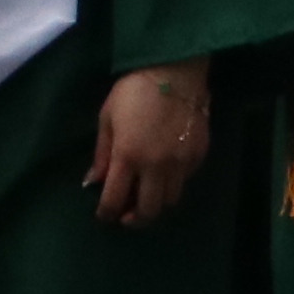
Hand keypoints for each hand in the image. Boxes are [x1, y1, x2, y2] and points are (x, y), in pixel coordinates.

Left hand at [88, 57, 209, 227]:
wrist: (174, 74)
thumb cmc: (132, 93)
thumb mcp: (107, 119)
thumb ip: (102, 154)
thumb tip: (94, 181)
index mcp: (128, 156)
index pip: (116, 197)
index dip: (108, 213)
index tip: (104, 218)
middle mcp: (157, 166)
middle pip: (150, 209)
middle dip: (136, 219)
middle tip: (126, 218)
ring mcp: (182, 163)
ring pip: (171, 199)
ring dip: (156, 204)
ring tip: (145, 198)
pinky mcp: (199, 156)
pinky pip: (185, 181)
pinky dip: (172, 185)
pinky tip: (163, 176)